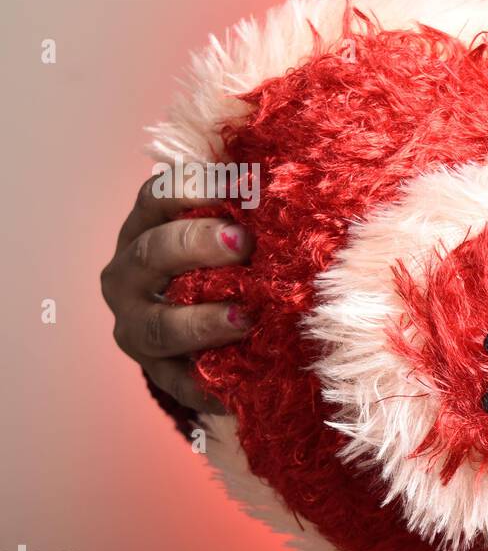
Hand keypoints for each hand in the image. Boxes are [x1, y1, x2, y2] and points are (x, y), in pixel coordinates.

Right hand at [100, 174, 251, 411]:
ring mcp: (137, 325)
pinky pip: (180, 382)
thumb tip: (294, 161)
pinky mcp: (158, 371)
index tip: (238, 184)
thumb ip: (247, 198)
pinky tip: (241, 389)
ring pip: (159, 325)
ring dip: (201, 320)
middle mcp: (129, 274)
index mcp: (146, 226)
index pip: (158, 196)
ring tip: (246, 317)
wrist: (203, 328)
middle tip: (243, 243)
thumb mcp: (230, 222)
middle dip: (196, 245)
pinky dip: (209, 386)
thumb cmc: (227, 260)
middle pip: (153, 253)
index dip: (193, 187)